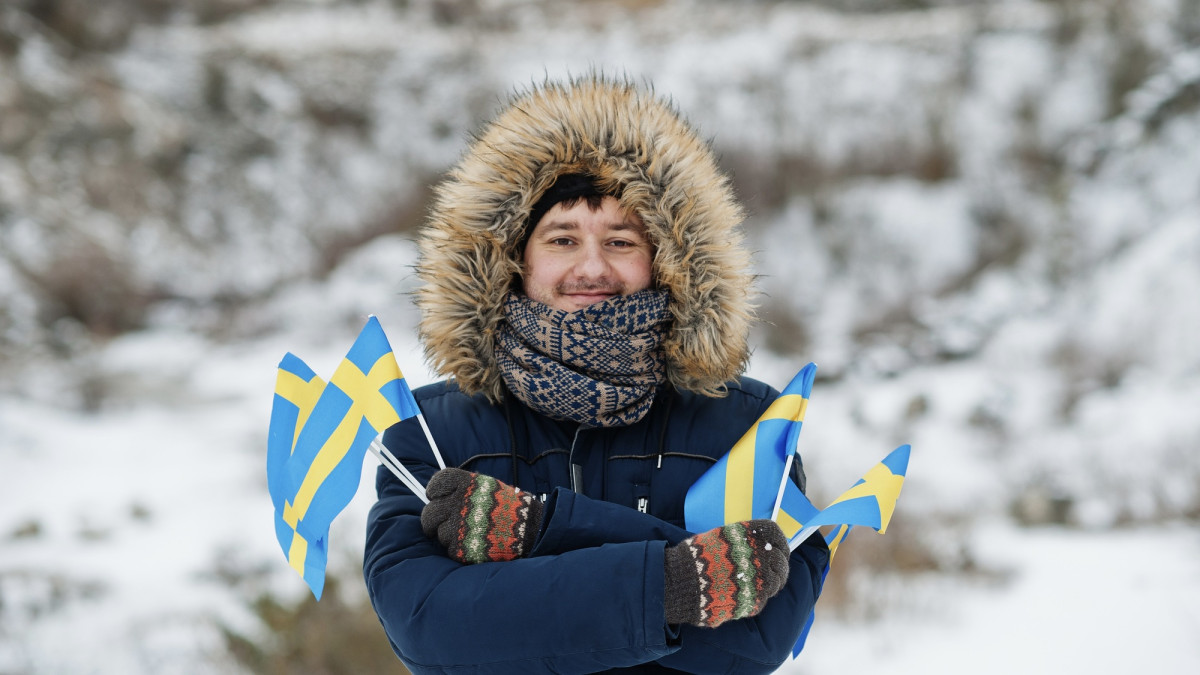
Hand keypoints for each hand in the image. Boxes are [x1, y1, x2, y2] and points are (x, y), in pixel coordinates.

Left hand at [420, 468, 543, 563]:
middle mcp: (459, 504)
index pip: (436, 484)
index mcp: (465, 485)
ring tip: (470, 533)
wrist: (531, 528)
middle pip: (429, 514)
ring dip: (449, 536)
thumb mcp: (487, 487)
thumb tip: (439, 496)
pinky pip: (450, 550)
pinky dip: (459, 549)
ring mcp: (459, 527)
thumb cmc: (509, 507)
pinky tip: (474, 543)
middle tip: (435, 525)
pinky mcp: (462, 548)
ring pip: (439, 535)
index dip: (433, 492)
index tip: (435, 497)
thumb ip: (463, 489)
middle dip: (431, 520)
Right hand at [663, 520, 788, 627]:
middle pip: (781, 561)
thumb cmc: (696, 557)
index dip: (779, 542)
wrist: (681, 581)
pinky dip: (755, 598)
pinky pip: (761, 600)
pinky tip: (742, 595)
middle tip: (771, 570)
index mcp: (749, 536)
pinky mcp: (753, 602)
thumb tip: (758, 544)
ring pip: (775, 583)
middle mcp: (758, 556)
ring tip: (756, 584)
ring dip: (769, 583)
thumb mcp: (719, 537)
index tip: (778, 548)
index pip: (776, 535)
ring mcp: (759, 580)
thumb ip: (742, 539)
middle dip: (778, 566)